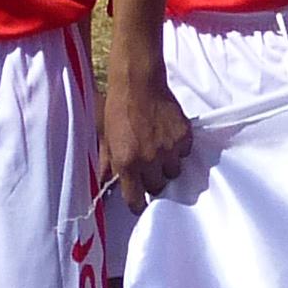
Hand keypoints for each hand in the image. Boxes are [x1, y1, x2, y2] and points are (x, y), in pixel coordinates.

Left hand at [101, 57, 192, 203]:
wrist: (137, 83)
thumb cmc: (117, 110)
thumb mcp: (106, 138)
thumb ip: (106, 164)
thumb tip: (103, 185)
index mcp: (126, 163)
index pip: (136, 199)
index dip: (137, 204)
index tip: (139, 202)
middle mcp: (149, 160)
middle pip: (158, 188)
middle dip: (152, 181)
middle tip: (148, 167)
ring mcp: (169, 149)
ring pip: (174, 172)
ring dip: (166, 166)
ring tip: (159, 150)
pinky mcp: (184, 136)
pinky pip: (184, 154)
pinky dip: (178, 149)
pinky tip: (168, 137)